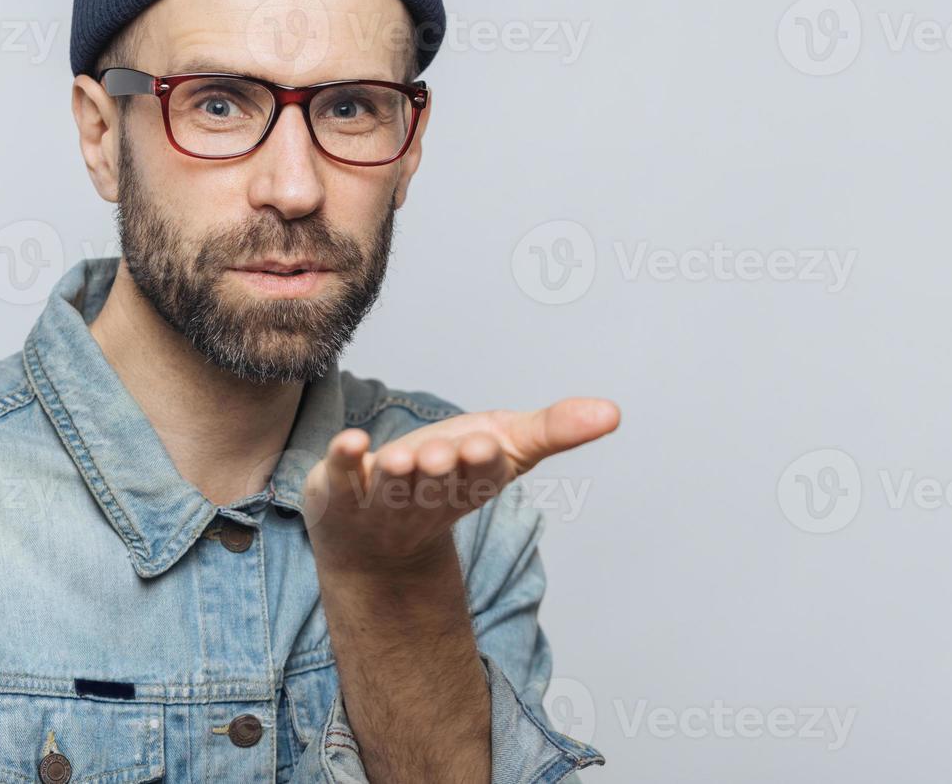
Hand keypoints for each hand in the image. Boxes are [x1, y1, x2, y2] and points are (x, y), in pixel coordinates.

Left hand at [301, 398, 620, 574]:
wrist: (375, 539)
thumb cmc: (448, 476)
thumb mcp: (504, 446)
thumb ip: (554, 429)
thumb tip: (613, 412)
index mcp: (469, 487)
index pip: (479, 479)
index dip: (481, 465)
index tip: (487, 447)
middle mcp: (425, 499)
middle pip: (435, 488)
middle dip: (439, 472)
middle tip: (442, 455)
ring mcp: (378, 500)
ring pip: (388, 488)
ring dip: (393, 473)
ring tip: (400, 458)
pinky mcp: (338, 491)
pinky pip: (339, 478)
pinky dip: (342, 461)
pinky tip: (350, 442)